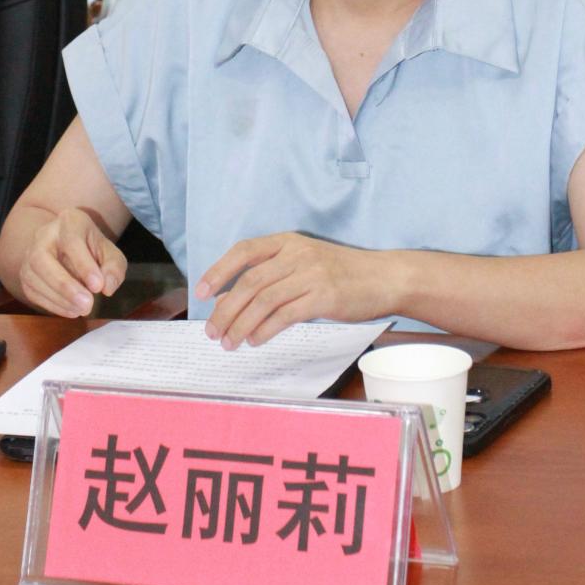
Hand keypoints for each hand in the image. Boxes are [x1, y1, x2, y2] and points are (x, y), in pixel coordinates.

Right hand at [19, 208, 126, 317]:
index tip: (98, 287)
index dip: (83, 265)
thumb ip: (114, 268)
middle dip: (64, 284)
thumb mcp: (111, 253)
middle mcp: (44, 234)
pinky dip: (51, 304)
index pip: (71, 241)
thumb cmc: (92, 249)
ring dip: (58, 298)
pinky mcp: (25, 274)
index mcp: (69, 221)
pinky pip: (31, 291)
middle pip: (42, 257)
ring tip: (82, 310)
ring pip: (33, 275)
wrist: (71, 246)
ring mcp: (30, 254)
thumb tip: (107, 287)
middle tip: (87, 304)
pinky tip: (71, 311)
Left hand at [195, 232, 387, 347]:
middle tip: (212, 331)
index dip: (219, 271)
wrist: (384, 277)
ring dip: (241, 324)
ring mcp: (311, 274)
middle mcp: (297, 253)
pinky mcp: (324, 297)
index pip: (244, 251)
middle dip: (225, 309)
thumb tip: (231, 299)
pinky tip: (255, 341)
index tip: (201, 292)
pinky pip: (285, 315)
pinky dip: (265, 330)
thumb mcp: (304, 262)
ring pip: (263, 300)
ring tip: (229, 342)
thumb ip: (272, 274)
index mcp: (288, 241)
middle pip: (250, 282)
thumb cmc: (341, 273)